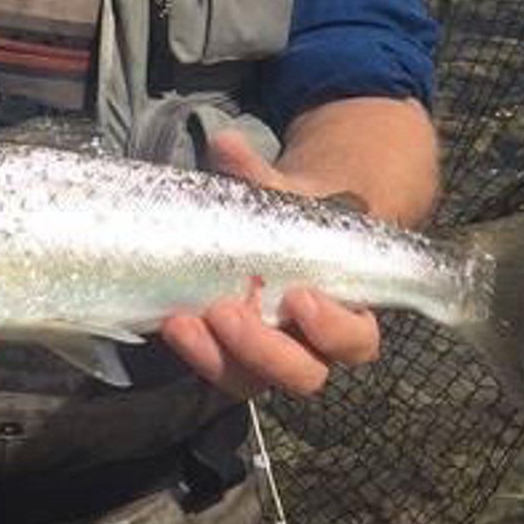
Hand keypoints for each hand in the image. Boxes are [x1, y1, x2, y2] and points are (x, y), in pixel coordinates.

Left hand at [157, 129, 381, 400]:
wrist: (270, 238)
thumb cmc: (291, 220)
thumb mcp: (282, 196)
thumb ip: (258, 175)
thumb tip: (226, 143)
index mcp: (345, 312)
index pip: (355, 340)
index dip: (332, 327)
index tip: (300, 295)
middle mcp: (310, 347)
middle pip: (303, 375)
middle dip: (265, 350)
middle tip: (229, 311)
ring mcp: (267, 357)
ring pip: (253, 381)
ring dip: (219, 357)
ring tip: (184, 323)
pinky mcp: (230, 357)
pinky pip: (216, 366)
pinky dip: (195, 350)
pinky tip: (169, 322)